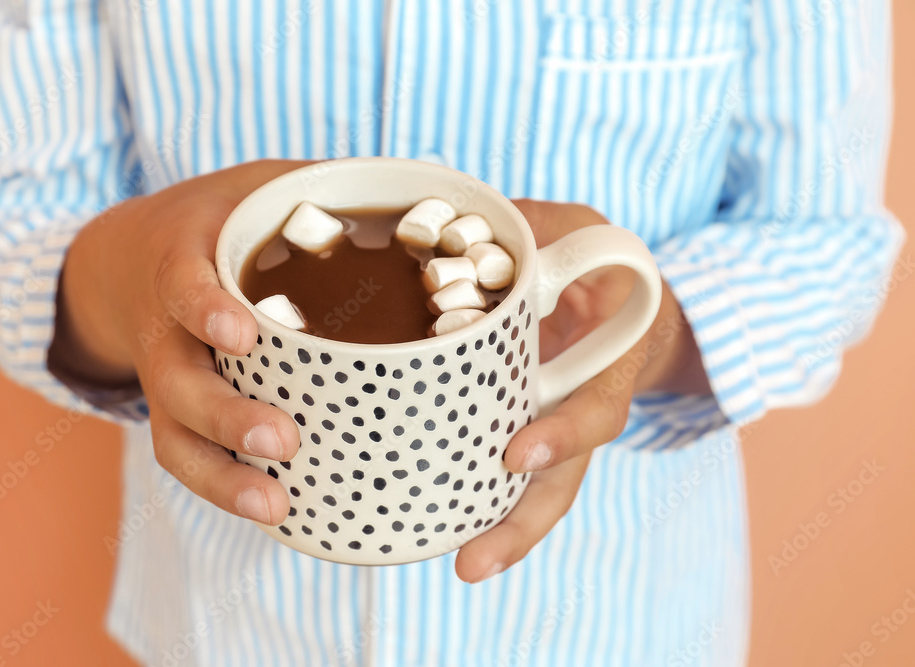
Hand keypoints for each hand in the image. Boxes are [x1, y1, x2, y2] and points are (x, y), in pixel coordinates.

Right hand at [49, 160, 311, 524]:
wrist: (126, 260)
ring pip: (175, 436)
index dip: (205, 311)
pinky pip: (189, 456)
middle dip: (225, 416)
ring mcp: (165, 378)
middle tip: (282, 439)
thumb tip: (422, 189)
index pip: (182, 285)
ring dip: (220, 477)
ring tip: (274, 505)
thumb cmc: (213, 220)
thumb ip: (318, 184)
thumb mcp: (253, 185)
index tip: (242, 333)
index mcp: (179, 262)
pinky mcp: (175, 412)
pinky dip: (224, 486)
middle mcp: (163, 329)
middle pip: (177, 383)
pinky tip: (277, 509)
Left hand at [454, 199, 709, 582]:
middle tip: (472, 562)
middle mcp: (580, 409)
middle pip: (561, 482)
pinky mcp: (518, 429)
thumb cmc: (600, 266)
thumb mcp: (580, 230)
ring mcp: (551, 426)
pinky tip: (428, 521)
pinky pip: (499, 472)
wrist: (622, 302)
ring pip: (532, 493)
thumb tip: (475, 223)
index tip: (519, 454)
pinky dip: (473, 499)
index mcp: (607, 364)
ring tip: (458, 566)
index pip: (596, 410)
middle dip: (520, 525)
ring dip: (496, 532)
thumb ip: (540, 227)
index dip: (563, 435)